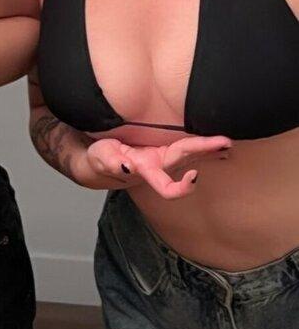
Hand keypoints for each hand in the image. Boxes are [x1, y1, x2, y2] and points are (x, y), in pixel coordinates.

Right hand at [74, 134, 232, 198]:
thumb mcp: (102, 158)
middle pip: (186, 159)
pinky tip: (219, 148)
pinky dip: (204, 149)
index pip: (166, 183)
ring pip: (191, 154)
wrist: (101, 160)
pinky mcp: (165, 148)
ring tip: (228, 145)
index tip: (194, 176)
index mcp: (145, 168)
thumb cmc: (101, 159)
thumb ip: (112, 162)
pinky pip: (188, 148)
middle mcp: (159, 164)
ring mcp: (164, 156)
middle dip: (206, 152)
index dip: (181, 186)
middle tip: (225, 143)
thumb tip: (127, 166)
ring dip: (210, 151)